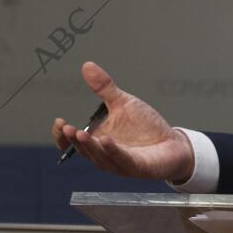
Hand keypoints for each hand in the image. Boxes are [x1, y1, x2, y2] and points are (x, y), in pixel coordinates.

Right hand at [52, 61, 194, 183]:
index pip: (72, 143)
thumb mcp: (123, 103)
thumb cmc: (145, 126)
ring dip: (90, 147)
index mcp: (97, 140)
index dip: (62, 136)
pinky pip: (122, 160)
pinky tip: (107, 140)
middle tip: (67, 128)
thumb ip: (104, 88)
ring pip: (100, 157)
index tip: (60, 122)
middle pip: (85, 150)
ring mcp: (119, 163)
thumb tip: (87, 65)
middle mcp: (104, 154)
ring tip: (81, 133)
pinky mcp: (136, 167)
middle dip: (75, 140)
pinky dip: (113, 152)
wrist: (172, 142)